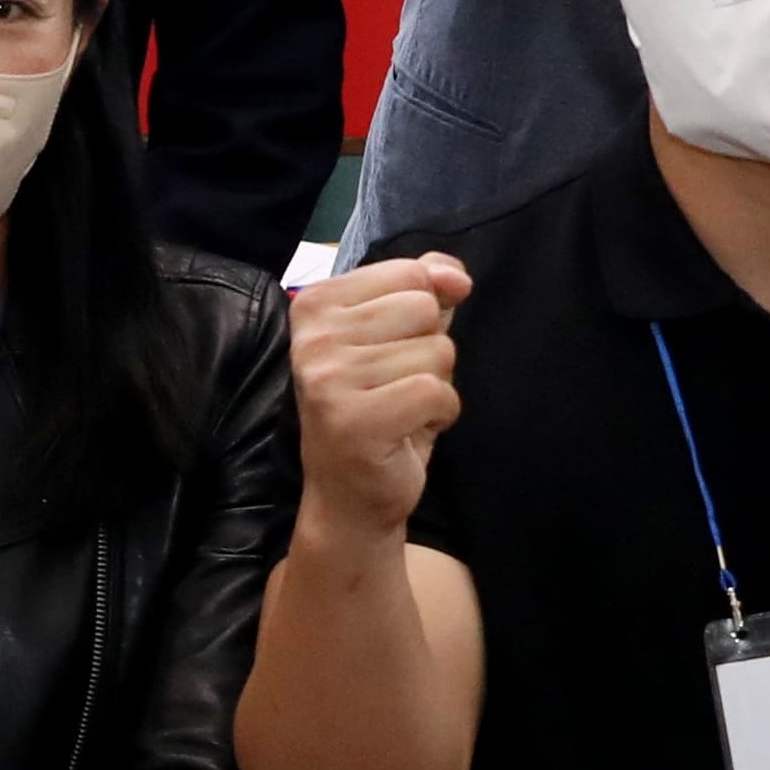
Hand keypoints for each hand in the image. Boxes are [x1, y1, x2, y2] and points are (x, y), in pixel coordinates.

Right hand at [288, 253, 469, 543]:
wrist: (350, 496)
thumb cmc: (378, 408)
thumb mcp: (400, 337)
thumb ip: (424, 289)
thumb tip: (456, 277)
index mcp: (315, 303)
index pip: (410, 273)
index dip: (422, 314)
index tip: (389, 351)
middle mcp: (313, 336)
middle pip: (424, 308)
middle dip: (429, 349)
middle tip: (394, 385)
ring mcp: (328, 378)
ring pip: (436, 351)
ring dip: (435, 385)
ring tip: (399, 409)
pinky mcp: (355, 419)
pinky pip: (437, 391)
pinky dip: (441, 413)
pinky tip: (409, 429)